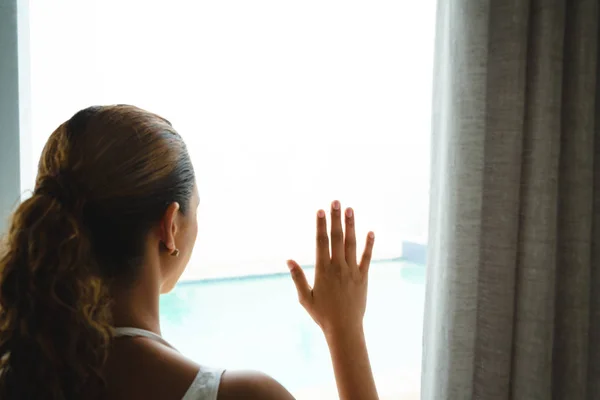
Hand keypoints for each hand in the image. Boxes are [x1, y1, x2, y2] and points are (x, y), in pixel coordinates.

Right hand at [287, 200, 374, 336]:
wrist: (344, 329)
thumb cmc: (322, 314)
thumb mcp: (305, 297)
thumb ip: (297, 277)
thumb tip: (288, 260)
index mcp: (322, 270)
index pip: (321, 242)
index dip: (320, 225)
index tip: (319, 211)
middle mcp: (338, 267)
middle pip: (337, 238)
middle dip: (336, 218)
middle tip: (336, 201)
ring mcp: (352, 271)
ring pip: (351, 244)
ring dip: (351, 225)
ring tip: (350, 209)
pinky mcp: (363, 277)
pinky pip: (367, 258)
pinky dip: (369, 245)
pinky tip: (371, 231)